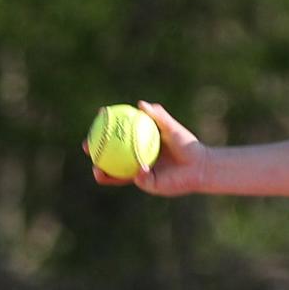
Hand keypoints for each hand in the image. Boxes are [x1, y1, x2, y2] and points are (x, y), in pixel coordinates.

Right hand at [85, 101, 207, 195]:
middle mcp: (134, 161)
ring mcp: (140, 174)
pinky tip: (140, 168)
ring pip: (116, 175)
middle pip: (107, 159)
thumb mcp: (171, 128)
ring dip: (105, 173)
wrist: (200, 165)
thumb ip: (158, 116)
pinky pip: (139, 179)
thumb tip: (140, 104)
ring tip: (97, 169)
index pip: (114, 139)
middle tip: (87, 147)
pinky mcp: (149, 185)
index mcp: (137, 146)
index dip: (101, 133)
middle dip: (94, 154)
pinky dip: (138, 174)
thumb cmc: (187, 145)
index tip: (96, 121)